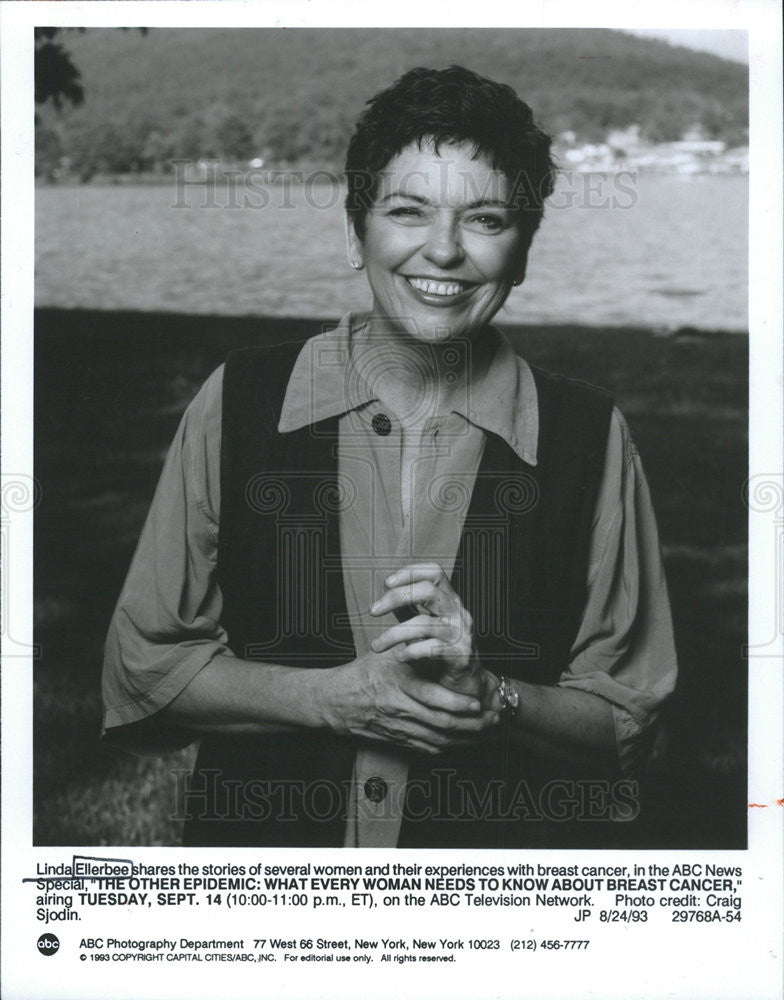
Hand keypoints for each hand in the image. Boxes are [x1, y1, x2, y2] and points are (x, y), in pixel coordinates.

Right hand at [320, 645, 498, 755]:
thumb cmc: (362, 673)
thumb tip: (440, 636)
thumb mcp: (387, 654)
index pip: (433, 698)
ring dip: (465, 739)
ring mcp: (399, 728)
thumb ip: (413, 648)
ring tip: (485, 734)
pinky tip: (463, 743)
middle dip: (471, 725)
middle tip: (492, 721)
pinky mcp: (397, 740)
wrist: (334, 701)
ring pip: (438, 740)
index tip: (477, 702)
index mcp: (399, 685)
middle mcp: (400, 710)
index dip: (458, 703)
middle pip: (442, 724)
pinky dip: (448, 747)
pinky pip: (427, 749)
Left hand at [369, 562, 479, 695]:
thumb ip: (408, 608)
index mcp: (450, 600)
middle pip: (429, 591)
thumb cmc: (442, 650)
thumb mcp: (424, 624)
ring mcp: (461, 633)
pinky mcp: (461, 656)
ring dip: (394, 634)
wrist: (466, 681)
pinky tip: (400, 657)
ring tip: (376, 646)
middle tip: (373, 611)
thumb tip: (387, 591)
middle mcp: (458, 612)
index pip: (435, 572)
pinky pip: (432, 649)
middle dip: (397, 597)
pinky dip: (411, 652)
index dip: (410, 572)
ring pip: (424, 624)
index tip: (386, 583)